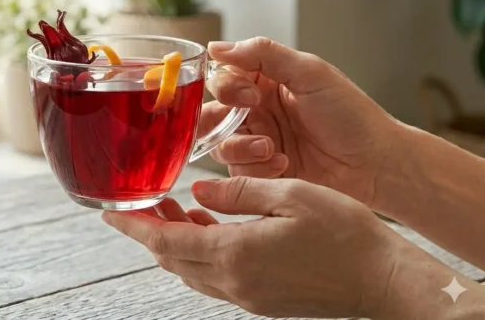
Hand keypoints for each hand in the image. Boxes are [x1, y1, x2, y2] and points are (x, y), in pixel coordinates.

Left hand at [102, 178, 406, 318]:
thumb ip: (238, 193)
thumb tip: (200, 195)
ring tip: (174, 210)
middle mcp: (235, 281)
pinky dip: (200, 254)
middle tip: (145, 203)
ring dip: (175, 243)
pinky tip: (208, 230)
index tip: (109, 213)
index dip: (134, 227)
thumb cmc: (346, 235)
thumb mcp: (291, 195)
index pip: (165, 242)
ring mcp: (248, 295)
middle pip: (172, 259)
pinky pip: (215, 278)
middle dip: (151, 232)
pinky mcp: (261, 300)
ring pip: (191, 270)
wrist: (383, 281)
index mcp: (236, 254)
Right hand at [200, 37, 399, 204]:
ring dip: (240, 146)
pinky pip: (236, 171)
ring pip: (219, 143)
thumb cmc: (352, 117)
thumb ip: (262, 54)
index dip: (226, 86)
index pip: (222, 77)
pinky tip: (283, 165)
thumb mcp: (310, 73)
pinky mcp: (261, 173)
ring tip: (270, 149)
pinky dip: (255, 169)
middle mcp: (257, 111)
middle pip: (210, 112)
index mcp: (266, 82)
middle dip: (218, 119)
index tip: (249, 95)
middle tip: (246, 121)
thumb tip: (217, 46)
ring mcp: (257, 142)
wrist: (376, 165)